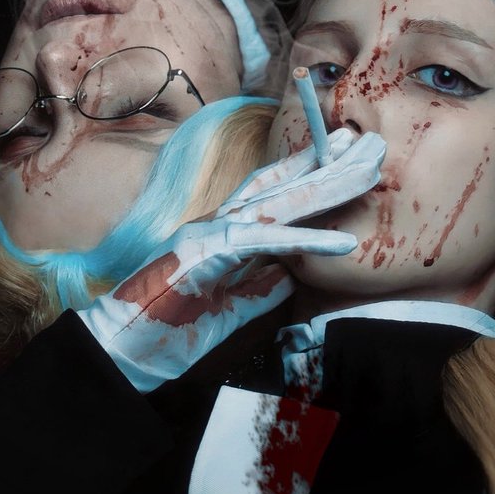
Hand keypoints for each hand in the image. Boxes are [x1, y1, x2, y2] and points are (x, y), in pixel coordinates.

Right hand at [79, 128, 385, 390]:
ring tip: (369, 173)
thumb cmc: (170, 330)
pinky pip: (264, 243)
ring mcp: (211, 231)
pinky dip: (305, 241)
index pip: (274, 192)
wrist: (121, 350)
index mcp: (224, 229)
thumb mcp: (232, 306)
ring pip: (279, 203)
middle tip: (373, 143)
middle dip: (330, 163)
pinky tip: (344, 244)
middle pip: (283, 184)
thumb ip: (262, 283)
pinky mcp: (208, 253)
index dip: (311, 169)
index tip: (349, 153)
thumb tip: (294, 272)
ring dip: (327, 187)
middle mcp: (219, 220)